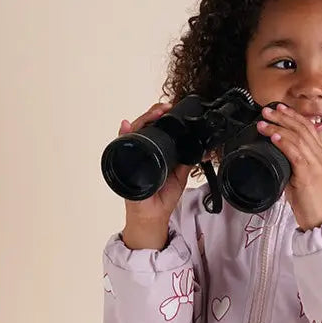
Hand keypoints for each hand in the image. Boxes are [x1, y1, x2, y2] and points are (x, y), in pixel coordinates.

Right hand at [118, 103, 190, 248]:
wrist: (154, 213)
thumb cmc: (163, 196)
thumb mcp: (181, 175)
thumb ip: (187, 161)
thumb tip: (200, 148)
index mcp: (155, 150)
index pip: (155, 127)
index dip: (161, 117)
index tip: (170, 110)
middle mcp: (142, 149)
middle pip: (143, 125)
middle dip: (153, 114)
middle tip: (164, 109)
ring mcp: (132, 154)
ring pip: (133, 131)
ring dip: (142, 120)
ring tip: (154, 114)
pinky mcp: (124, 162)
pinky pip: (121, 145)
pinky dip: (123, 134)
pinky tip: (126, 126)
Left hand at [256, 104, 321, 230]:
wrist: (320, 218)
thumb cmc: (310, 200)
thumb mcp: (303, 176)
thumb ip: (294, 162)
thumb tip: (277, 153)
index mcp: (321, 154)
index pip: (309, 127)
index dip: (294, 115)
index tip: (280, 108)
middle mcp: (321, 156)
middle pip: (302, 128)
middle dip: (283, 116)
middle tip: (266, 111)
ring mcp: (316, 164)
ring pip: (297, 138)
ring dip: (278, 128)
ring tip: (264, 123)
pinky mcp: (308, 174)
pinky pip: (296, 153)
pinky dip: (284, 143)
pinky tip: (274, 137)